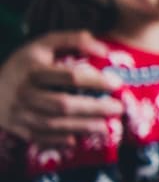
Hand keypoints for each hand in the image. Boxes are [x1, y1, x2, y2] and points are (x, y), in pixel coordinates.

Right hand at [0, 31, 124, 145]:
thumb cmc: (25, 64)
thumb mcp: (43, 45)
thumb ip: (72, 40)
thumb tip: (103, 50)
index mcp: (33, 70)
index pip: (69, 77)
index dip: (95, 81)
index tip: (117, 83)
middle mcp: (25, 93)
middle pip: (62, 104)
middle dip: (93, 108)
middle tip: (118, 108)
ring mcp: (19, 113)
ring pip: (53, 124)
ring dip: (82, 127)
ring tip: (106, 127)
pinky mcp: (17, 128)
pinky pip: (40, 138)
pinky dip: (58, 141)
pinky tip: (77, 140)